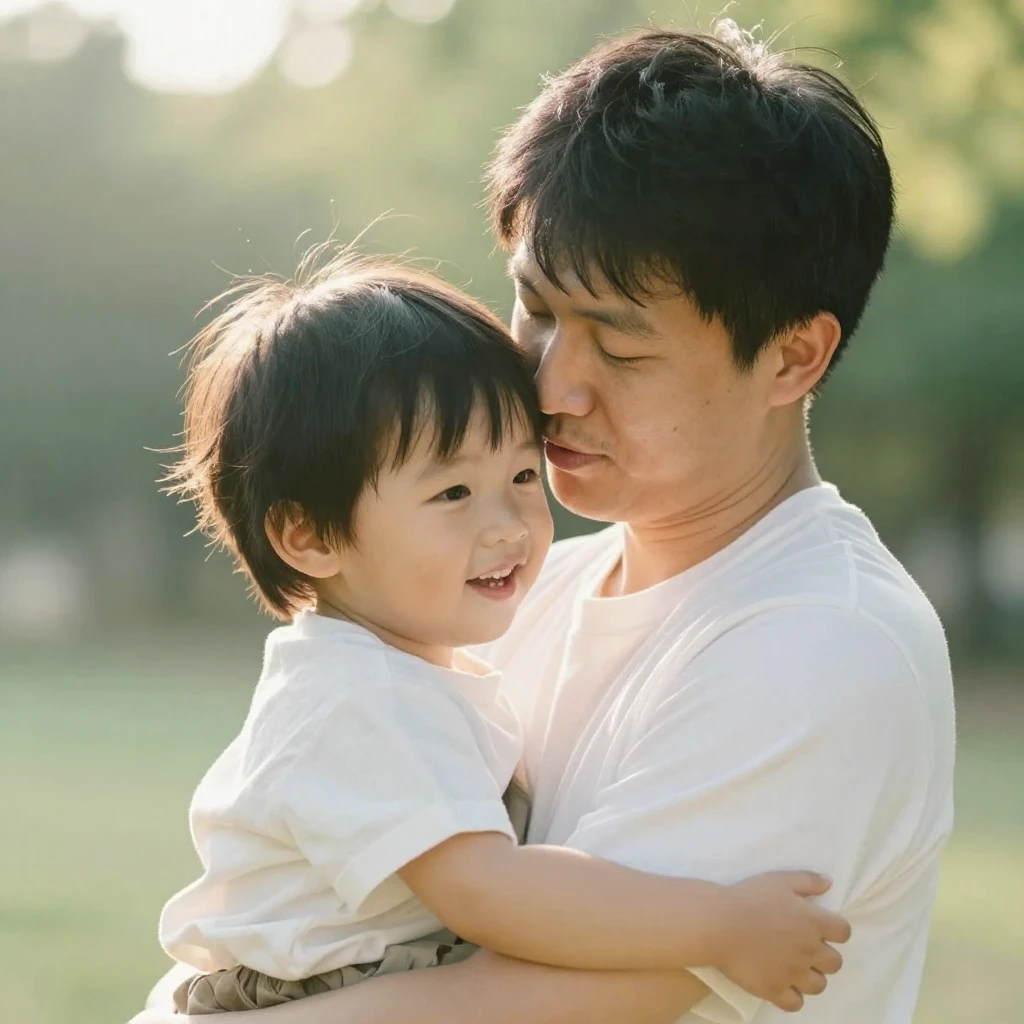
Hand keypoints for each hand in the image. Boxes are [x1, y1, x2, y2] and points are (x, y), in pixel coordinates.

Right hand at [713, 870, 849, 1012]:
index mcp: (814, 922)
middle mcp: (810, 950)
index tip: (820, 927)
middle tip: (805, 948)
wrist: (719, 923)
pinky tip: (781, 983)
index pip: (844, 932)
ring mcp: (794, 973)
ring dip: (810, 976)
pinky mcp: (775, 990)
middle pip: (835, 963)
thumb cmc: (749, 898)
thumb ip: (807, 880)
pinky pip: (796, 1003)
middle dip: (824, 956)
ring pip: (819, 985)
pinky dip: (792, 995)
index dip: (835, 930)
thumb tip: (829, 882)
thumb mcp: (779, 880)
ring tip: (793, 967)